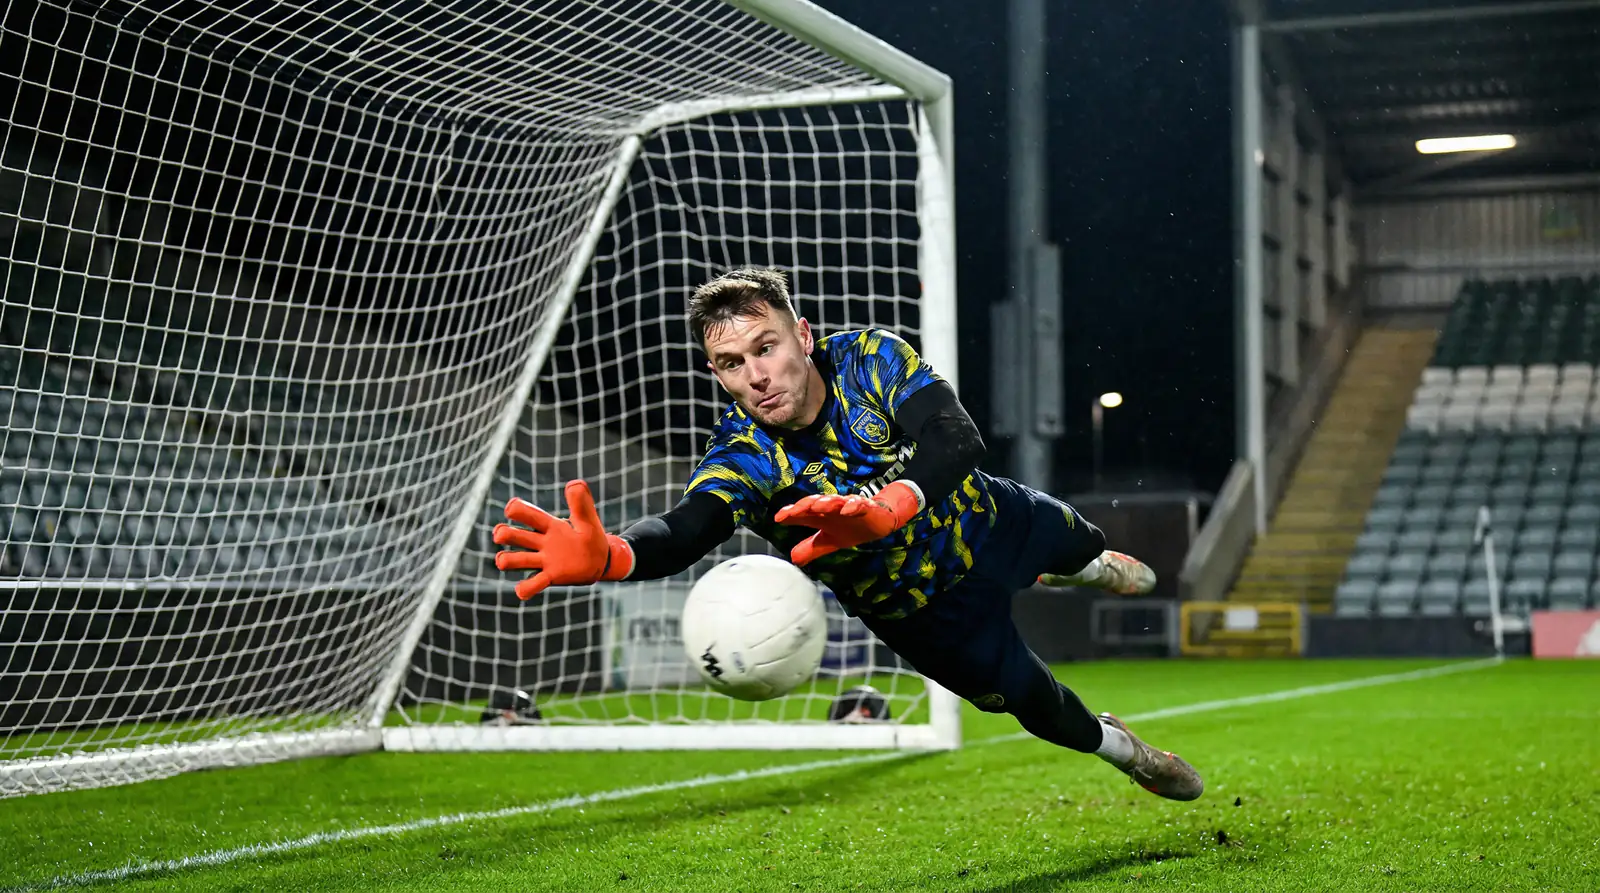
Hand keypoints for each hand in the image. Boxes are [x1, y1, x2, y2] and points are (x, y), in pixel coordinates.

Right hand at [493, 480, 633, 599]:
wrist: (601, 562)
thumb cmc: (591, 538)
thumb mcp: (588, 520)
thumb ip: (582, 504)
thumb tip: (574, 483)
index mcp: (550, 526)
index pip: (529, 514)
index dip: (516, 509)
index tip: (511, 509)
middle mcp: (542, 543)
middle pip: (515, 536)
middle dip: (504, 534)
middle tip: (500, 535)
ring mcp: (544, 561)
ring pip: (517, 560)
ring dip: (507, 560)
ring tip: (503, 561)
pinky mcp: (550, 578)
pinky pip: (532, 585)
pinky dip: (525, 588)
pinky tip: (523, 589)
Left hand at [774, 481, 921, 565]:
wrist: (879, 520)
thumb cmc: (851, 527)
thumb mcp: (830, 541)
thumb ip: (812, 548)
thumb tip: (792, 559)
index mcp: (822, 515)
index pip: (803, 513)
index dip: (790, 514)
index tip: (778, 518)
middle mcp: (832, 508)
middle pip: (816, 503)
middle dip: (804, 506)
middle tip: (792, 511)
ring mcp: (848, 506)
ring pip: (835, 501)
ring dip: (826, 502)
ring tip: (816, 506)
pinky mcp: (866, 507)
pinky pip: (859, 505)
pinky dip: (852, 506)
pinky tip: (846, 510)